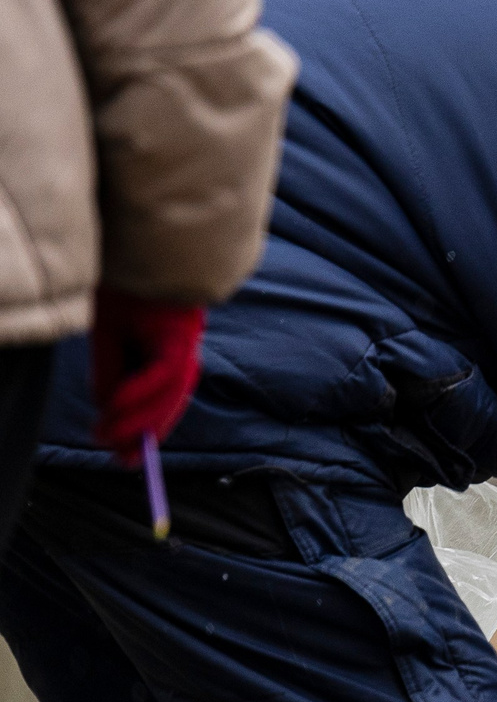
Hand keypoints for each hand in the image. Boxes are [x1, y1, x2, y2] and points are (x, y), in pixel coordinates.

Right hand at [89, 288, 205, 464]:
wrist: (140, 241)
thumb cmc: (122, 282)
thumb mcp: (109, 333)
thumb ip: (113, 370)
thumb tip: (108, 410)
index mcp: (168, 348)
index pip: (162, 397)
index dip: (145, 428)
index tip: (126, 455)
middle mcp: (181, 348)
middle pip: (170, 400)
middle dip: (145, 434)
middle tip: (123, 461)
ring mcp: (184, 340)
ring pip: (169, 392)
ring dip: (138, 420)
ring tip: (109, 438)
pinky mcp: (180, 332)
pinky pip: (163, 372)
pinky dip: (141, 392)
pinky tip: (116, 406)